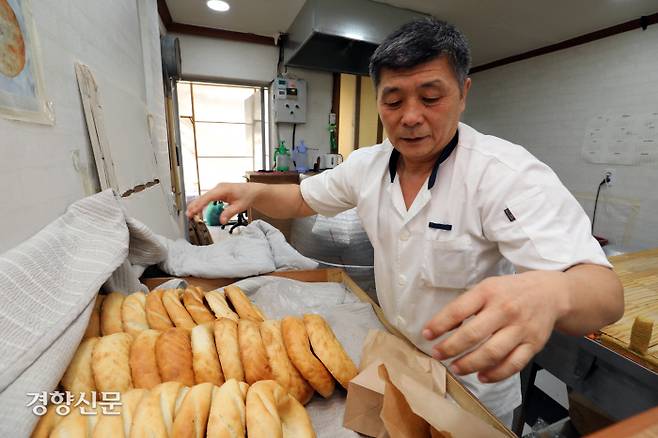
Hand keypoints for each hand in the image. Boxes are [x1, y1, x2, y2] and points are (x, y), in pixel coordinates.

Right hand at [186, 183, 259, 223]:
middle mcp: (218, 188)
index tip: (193, 211)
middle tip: (188, 215)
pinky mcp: (218, 192)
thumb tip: (221, 220)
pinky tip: (198, 211)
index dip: (199, 204)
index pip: (208, 197)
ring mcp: (217, 189)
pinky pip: (207, 198)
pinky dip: (202, 204)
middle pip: (203, 197)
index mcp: (223, 189)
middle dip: (195, 206)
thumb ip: (229, 213)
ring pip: (204, 197)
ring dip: (197, 206)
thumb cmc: (247, 195)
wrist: (253, 191)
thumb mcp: (240, 206)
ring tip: (191, 215)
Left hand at [422, 271, 569, 382]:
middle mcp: (504, 310)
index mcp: (488, 292)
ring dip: (470, 364)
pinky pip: (513, 364)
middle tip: (438, 355)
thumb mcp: (487, 288)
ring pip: (492, 352)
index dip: (439, 325)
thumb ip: (466, 305)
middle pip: (473, 334)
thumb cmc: (510, 291)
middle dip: (451, 348)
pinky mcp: (533, 344)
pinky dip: (495, 374)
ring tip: (456, 368)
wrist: (550, 293)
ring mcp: (520, 329)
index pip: (458, 310)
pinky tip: (481, 376)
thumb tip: (441, 327)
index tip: (426, 335)